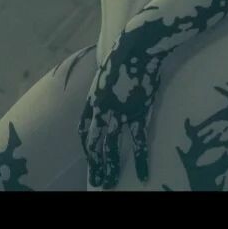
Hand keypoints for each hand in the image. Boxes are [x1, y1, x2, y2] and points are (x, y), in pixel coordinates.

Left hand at [78, 25, 162, 188]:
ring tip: (109, 183)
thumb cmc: (127, 50)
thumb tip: (111, 83)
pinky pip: (137, 141)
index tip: (90, 154)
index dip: (87, 144)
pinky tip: (143, 173)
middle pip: (94, 142)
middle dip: (95, 163)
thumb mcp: (110, 66)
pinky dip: (140, 158)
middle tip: (98, 180)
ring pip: (110, 146)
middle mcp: (102, 108)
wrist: (139, 45)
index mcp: (94, 98)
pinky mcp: (138, 112)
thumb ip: (109, 81)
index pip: (84, 128)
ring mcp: (119, 112)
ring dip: (109, 166)